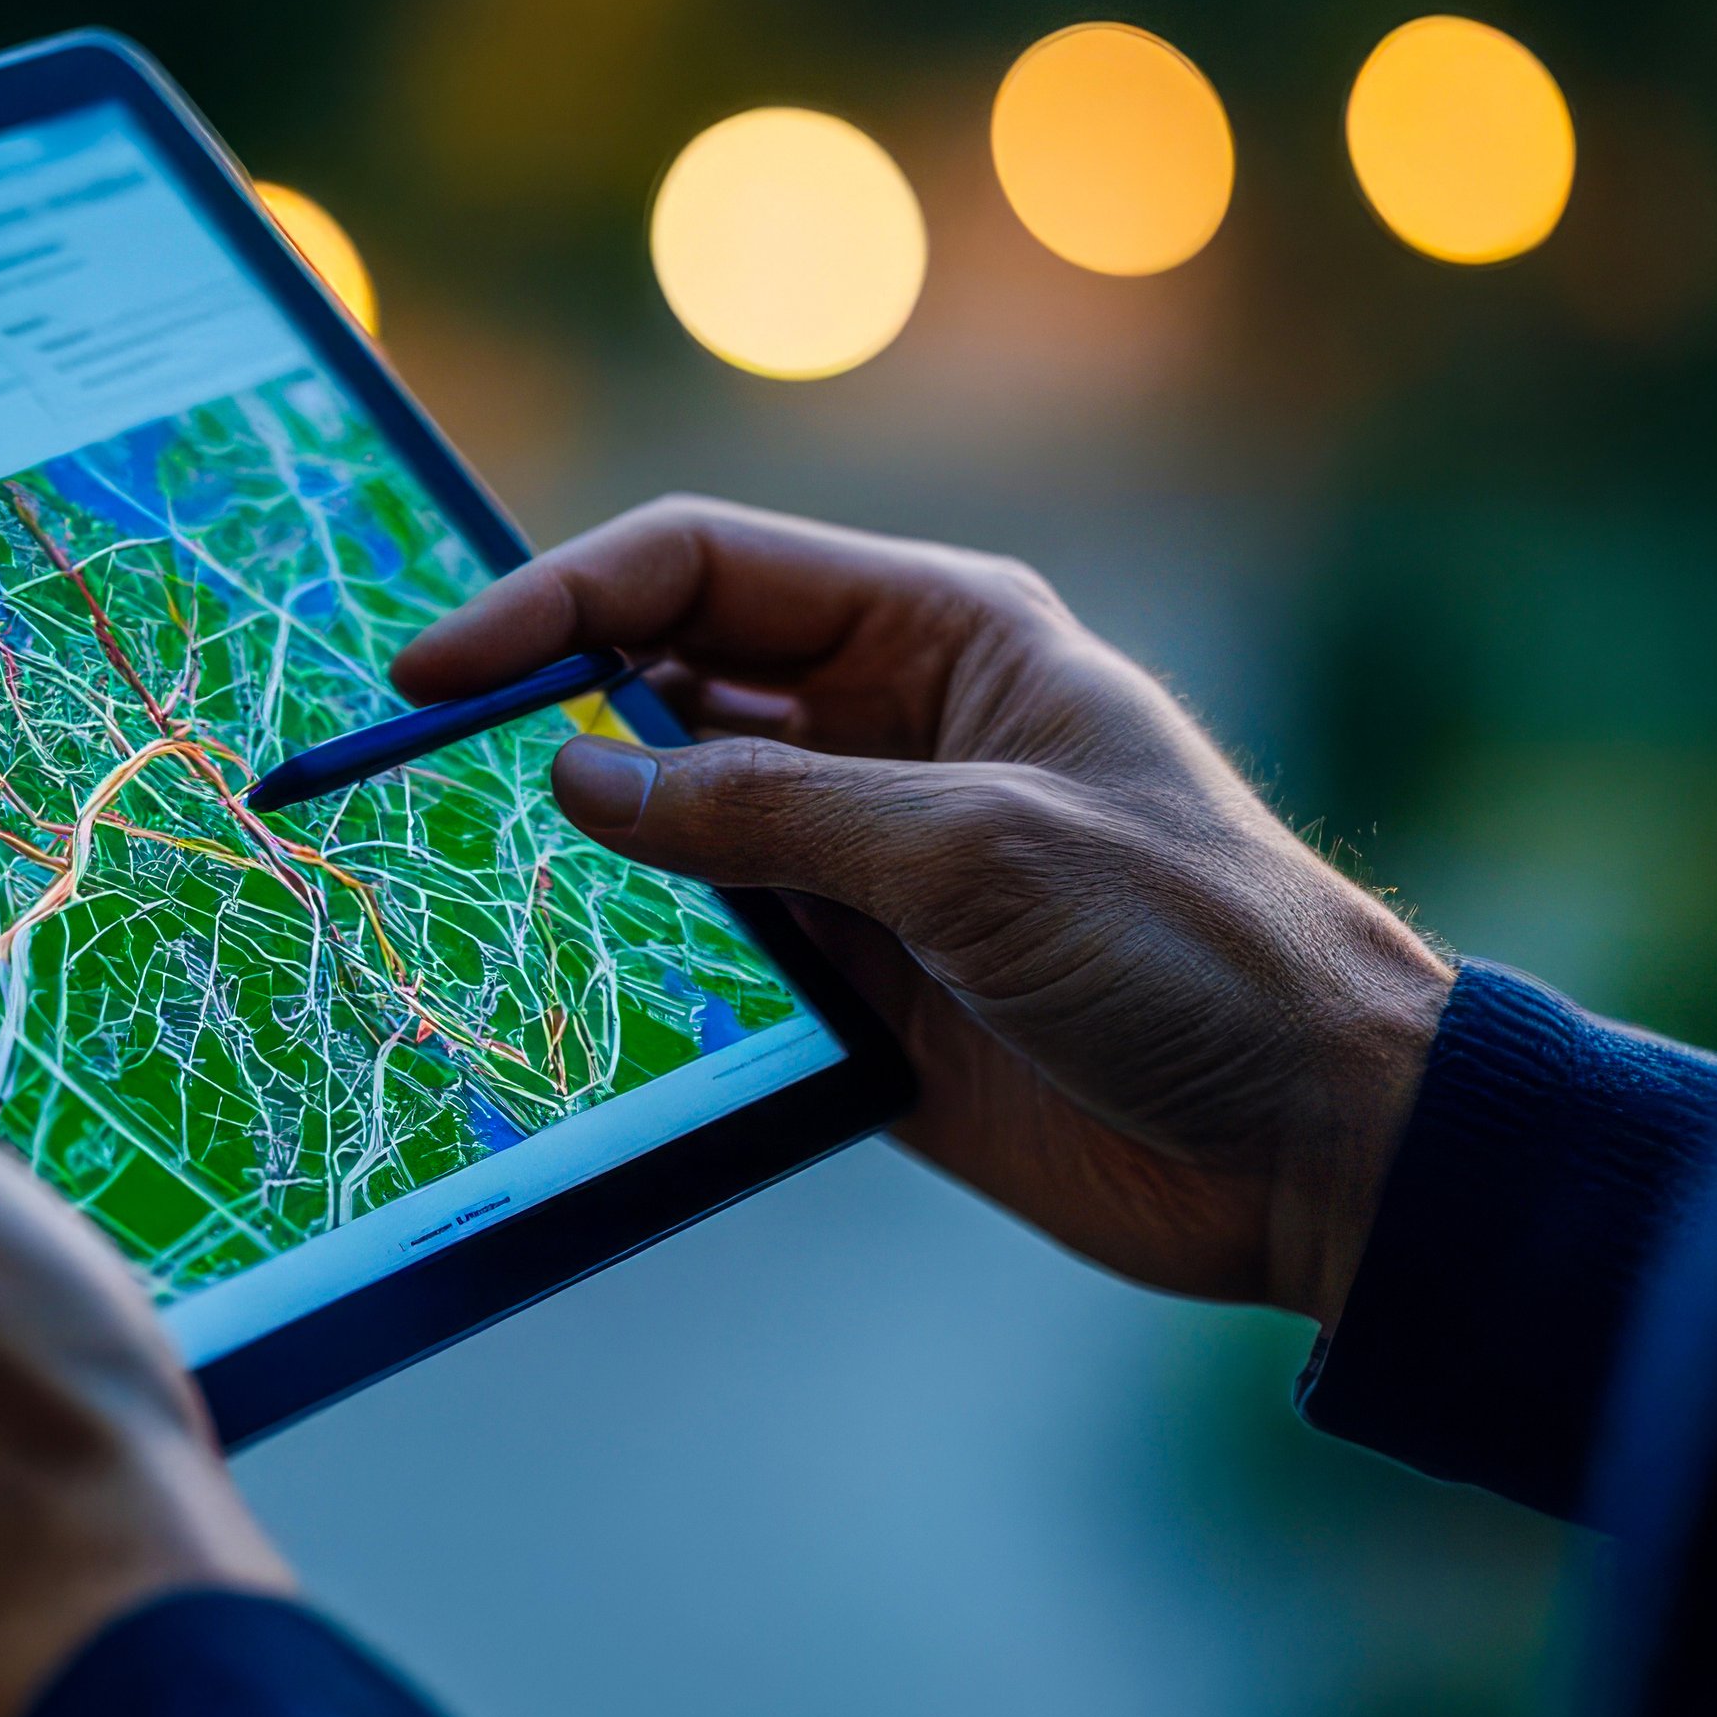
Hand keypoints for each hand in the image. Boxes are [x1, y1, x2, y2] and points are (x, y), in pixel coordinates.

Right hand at [395, 498, 1454, 1324]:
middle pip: (664, 688)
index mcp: (939, 634)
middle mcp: (889, 729)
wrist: (1317, 1144)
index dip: (558, 601)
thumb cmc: (1197, 950)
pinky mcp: (859, 994)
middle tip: (399, 782)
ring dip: (570, 852)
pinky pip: (708, 958)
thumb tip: (580, 774)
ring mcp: (866, 865)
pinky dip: (626, 966)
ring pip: (669, 828)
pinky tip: (548, 990)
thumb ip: (771, 811)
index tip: (434, 669)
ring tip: (444, 886)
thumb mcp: (976, 854)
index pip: (701, 571)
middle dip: (537, 716)